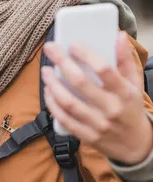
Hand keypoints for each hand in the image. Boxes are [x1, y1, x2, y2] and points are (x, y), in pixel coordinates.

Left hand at [41, 32, 152, 164]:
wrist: (136, 146)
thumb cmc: (131, 109)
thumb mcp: (135, 85)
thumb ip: (126, 61)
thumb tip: (119, 35)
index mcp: (125, 93)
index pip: (104, 70)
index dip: (87, 55)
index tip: (73, 44)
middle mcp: (111, 109)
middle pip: (81, 83)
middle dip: (63, 63)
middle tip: (50, 49)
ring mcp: (98, 124)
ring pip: (69, 103)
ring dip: (53, 85)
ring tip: (46, 71)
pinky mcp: (87, 136)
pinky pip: (65, 120)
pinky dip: (53, 105)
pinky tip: (48, 92)